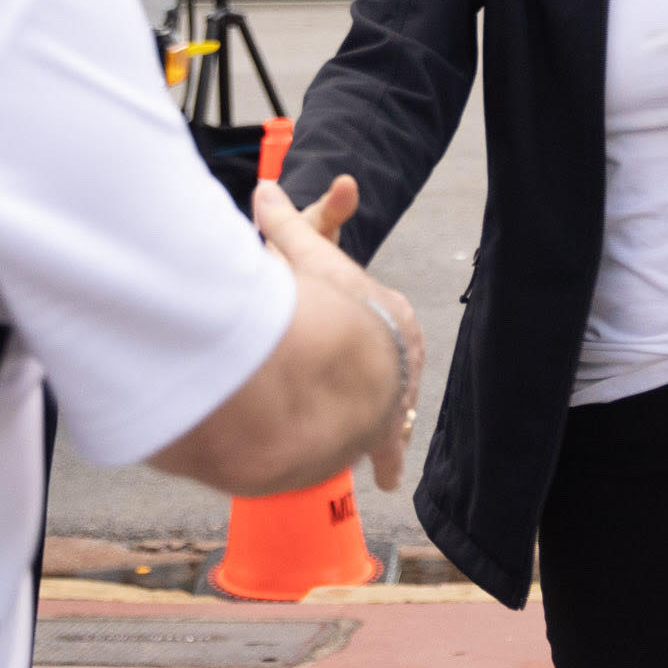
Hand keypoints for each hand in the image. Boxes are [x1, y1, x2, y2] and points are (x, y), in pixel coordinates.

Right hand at [254, 176, 425, 487]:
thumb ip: (285, 225)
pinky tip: (388, 479)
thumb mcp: (305, 257)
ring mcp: (396, 400)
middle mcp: (404, 361)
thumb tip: (263, 189)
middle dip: (385, 382)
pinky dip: (386, 463)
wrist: (344, 369)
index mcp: (394, 318)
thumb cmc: (329, 308)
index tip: (364, 334)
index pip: (386, 320)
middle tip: (376, 393)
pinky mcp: (384, 438)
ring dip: (388, 428)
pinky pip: (386, 453)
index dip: (371, 327)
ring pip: (393, 415)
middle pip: (393, 372)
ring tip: (387, 445)